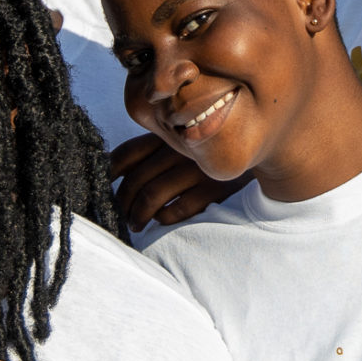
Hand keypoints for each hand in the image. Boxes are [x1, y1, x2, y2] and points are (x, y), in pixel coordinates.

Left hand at [110, 135, 245, 227]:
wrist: (259, 153)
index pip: (127, 153)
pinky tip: (161, 220)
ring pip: (152, 195)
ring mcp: (196, 169)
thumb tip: (117, 172)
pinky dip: (164, 217)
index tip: (102, 185)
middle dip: (122, 202)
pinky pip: (179, 208)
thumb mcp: (183, 141)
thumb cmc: (209, 149)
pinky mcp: (214, 188)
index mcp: (167, 136)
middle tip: (119, 215)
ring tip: (134, 225)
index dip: (108, 172)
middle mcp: (178, 151)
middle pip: (136, 179)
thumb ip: (155, 150)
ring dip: (138, 215)